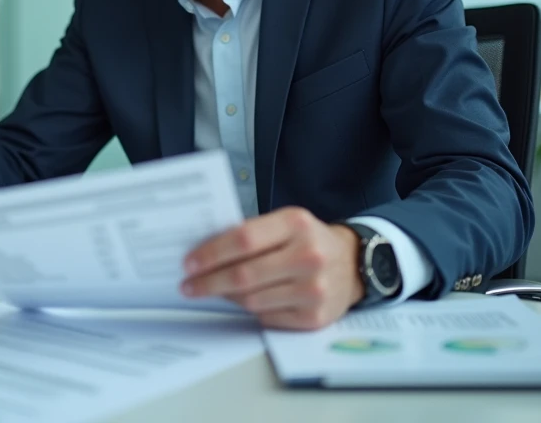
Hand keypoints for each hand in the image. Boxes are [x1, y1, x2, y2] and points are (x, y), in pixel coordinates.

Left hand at [180, 206, 363, 329]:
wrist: (352, 264)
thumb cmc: (307, 240)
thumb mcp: (285, 223)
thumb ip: (251, 233)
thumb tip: (204, 252)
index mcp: (296, 224)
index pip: (243, 239)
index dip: (211, 253)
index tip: (189, 263)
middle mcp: (308, 256)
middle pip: (244, 275)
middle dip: (208, 282)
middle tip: (188, 285)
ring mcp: (313, 290)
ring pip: (252, 300)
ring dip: (225, 297)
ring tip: (211, 291)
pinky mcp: (314, 317)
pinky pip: (266, 317)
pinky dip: (249, 310)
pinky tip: (241, 301)